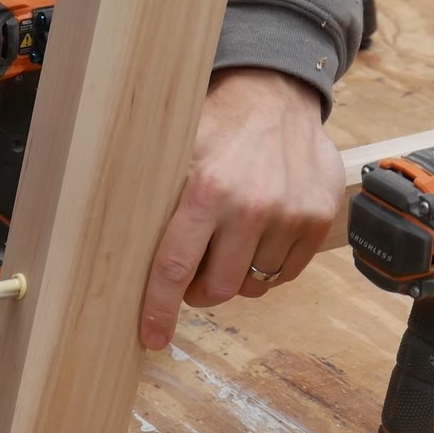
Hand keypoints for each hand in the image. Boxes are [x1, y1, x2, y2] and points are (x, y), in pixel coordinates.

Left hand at [140, 68, 344, 349]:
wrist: (275, 95)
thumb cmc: (216, 128)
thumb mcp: (175, 154)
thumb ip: (155, 202)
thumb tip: (114, 255)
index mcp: (206, 191)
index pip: (175, 268)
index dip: (161, 309)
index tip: (153, 337)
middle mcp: (252, 205)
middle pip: (220, 288)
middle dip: (201, 292)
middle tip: (193, 277)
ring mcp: (291, 214)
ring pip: (255, 284)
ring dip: (236, 275)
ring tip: (228, 243)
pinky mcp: (319, 219)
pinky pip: (286, 274)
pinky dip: (267, 266)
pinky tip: (256, 237)